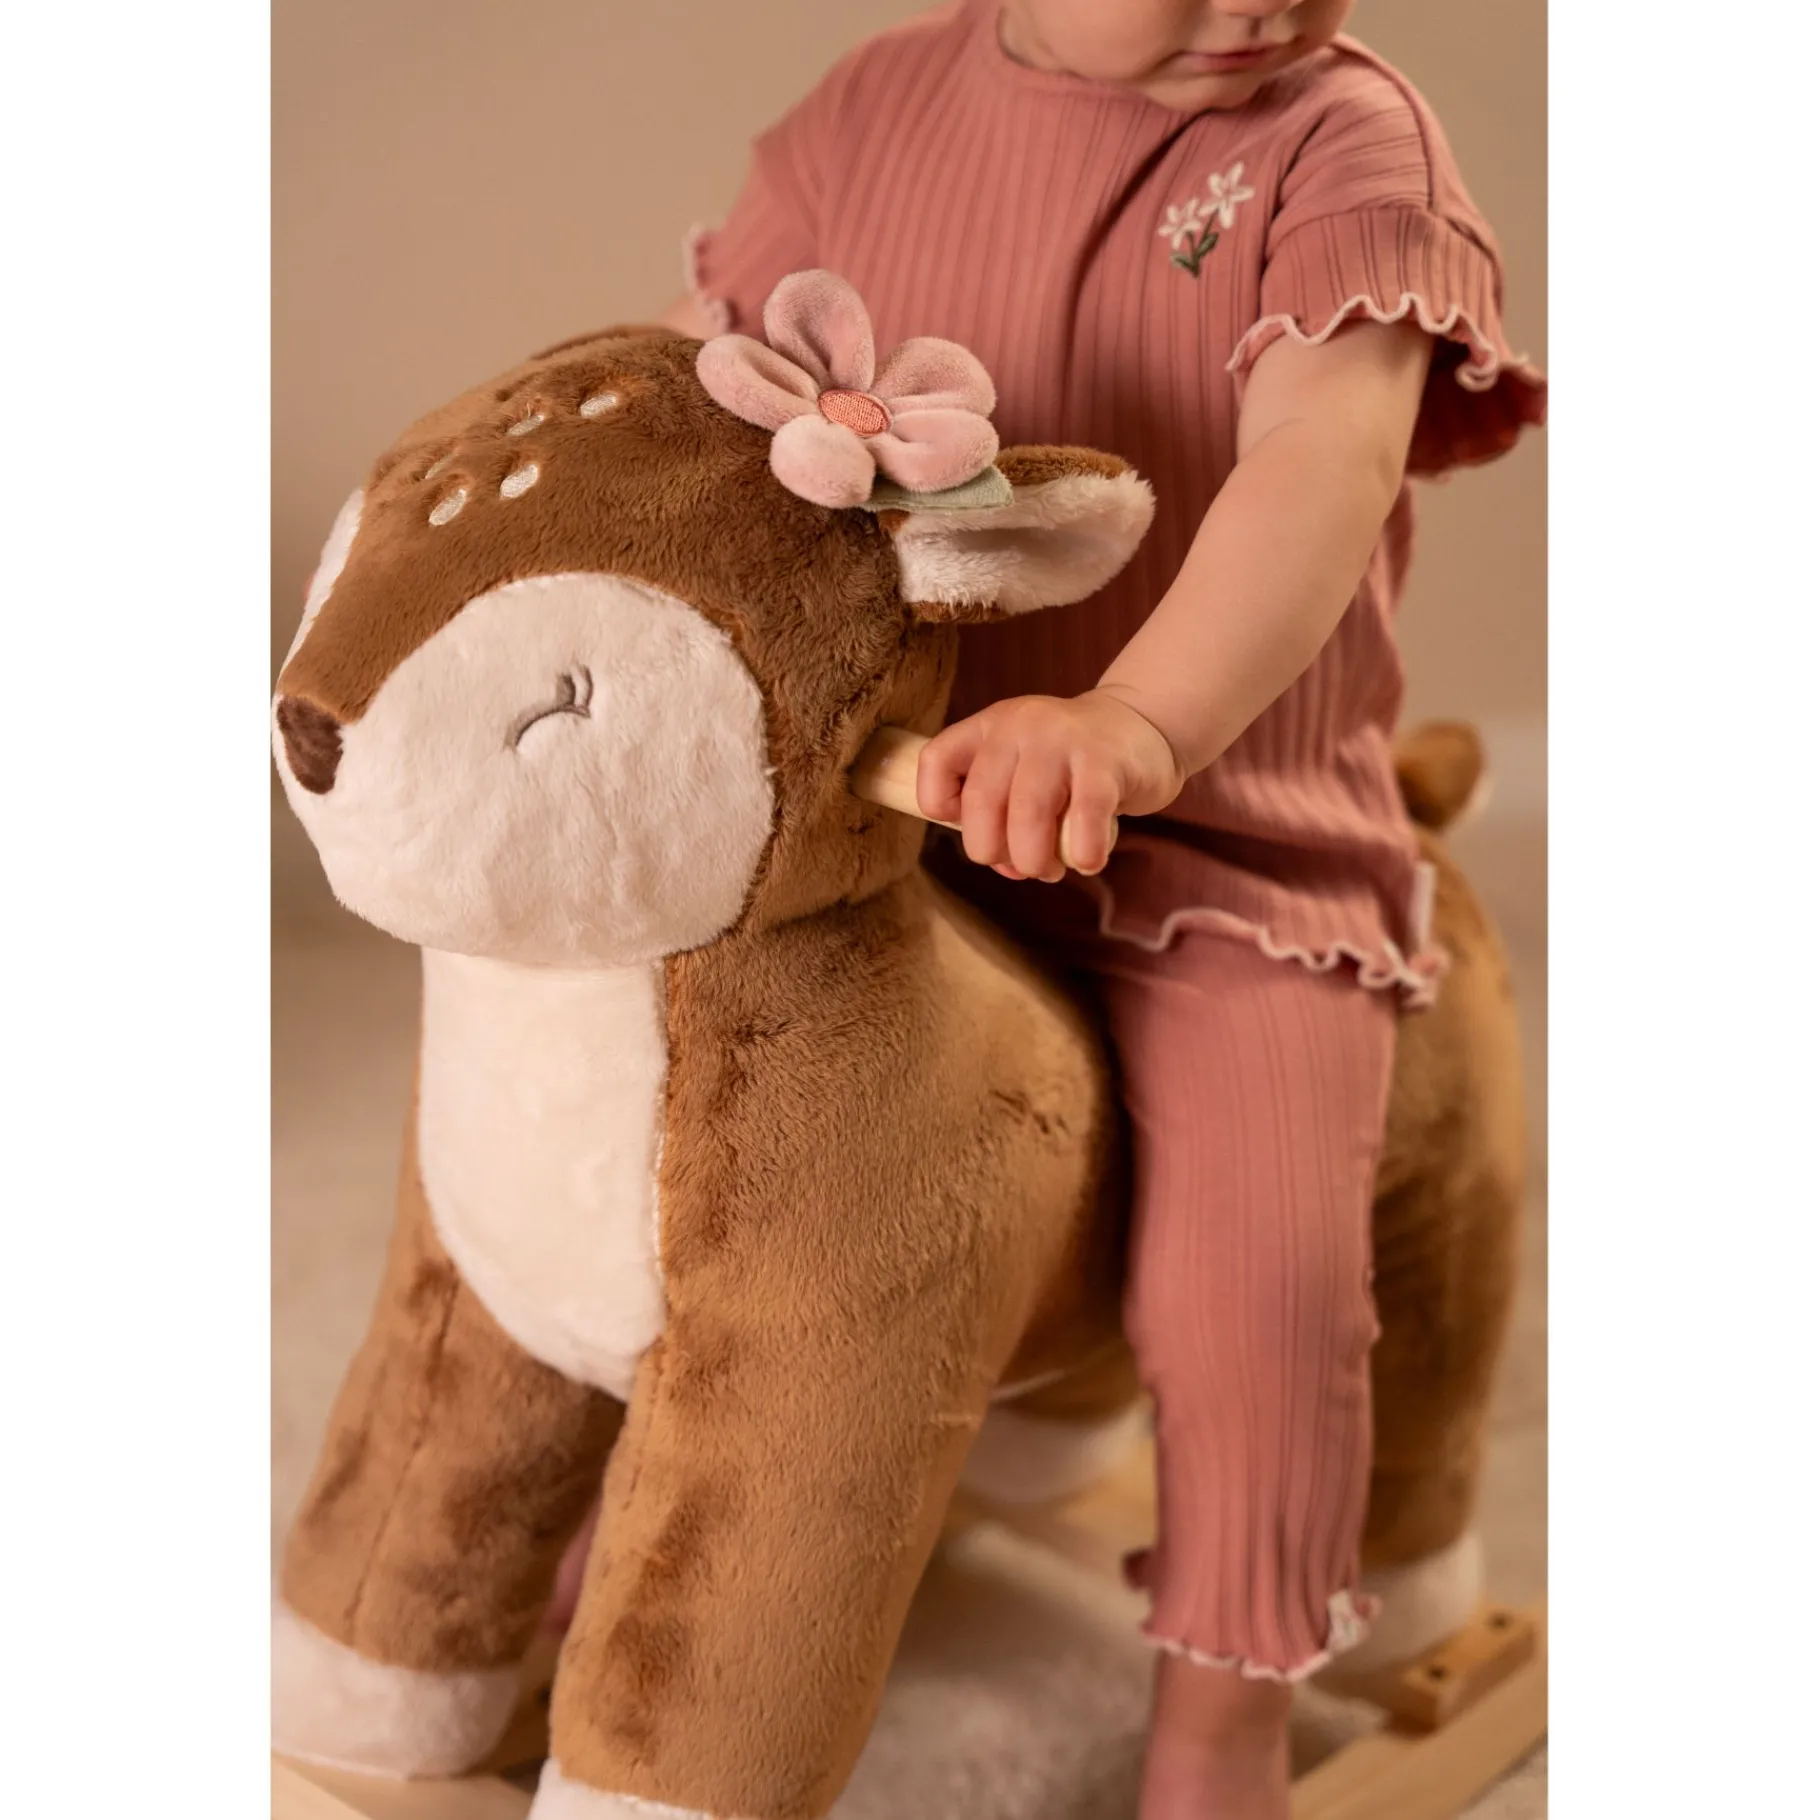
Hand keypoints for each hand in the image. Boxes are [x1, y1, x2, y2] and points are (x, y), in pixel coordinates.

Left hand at [915, 688, 1183, 881]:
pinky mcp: (1105, 760)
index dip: (941, 808)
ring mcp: (1061, 739)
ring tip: (1053, 869)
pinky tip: (1087, 860)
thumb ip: (1002, 815)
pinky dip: (1082, 852)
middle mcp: (1018, 726)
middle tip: (1023, 864)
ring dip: (1035, 859)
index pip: (935, 761)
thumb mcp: (1022, 770)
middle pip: (981, 802)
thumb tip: (1005, 866)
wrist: (1140, 725)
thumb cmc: (1071, 765)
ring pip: (1028, 812)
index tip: (974, 827)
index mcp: (988, 728)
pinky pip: (1085, 815)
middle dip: (995, 852)